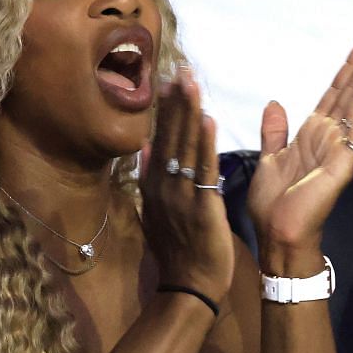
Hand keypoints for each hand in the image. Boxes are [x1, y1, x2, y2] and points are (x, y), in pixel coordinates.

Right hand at [139, 68, 235, 303]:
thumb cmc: (178, 249)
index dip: (164, 107)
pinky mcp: (202, 207)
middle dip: (176, 100)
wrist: (189, 285)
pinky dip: (206, 144)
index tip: (167, 77)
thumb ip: (148, 177)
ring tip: (191, 81)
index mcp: (154, 184)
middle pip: (170, 135)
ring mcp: (181, 195)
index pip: (159, 137)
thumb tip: (143, 145)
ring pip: (186, 146)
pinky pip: (205, 170)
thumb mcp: (155, 210)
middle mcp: (163, 185)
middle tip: (180, 67)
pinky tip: (208, 119)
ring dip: (189, 112)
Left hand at [247, 33, 352, 253]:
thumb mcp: (269, 158)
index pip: (336, 90)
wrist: (278, 232)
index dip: (349, 65)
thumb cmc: (274, 204)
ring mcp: (341, 146)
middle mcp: (331, 134)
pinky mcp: (345, 160)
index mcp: (313, 132)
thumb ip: (275, 131)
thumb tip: (274, 103)